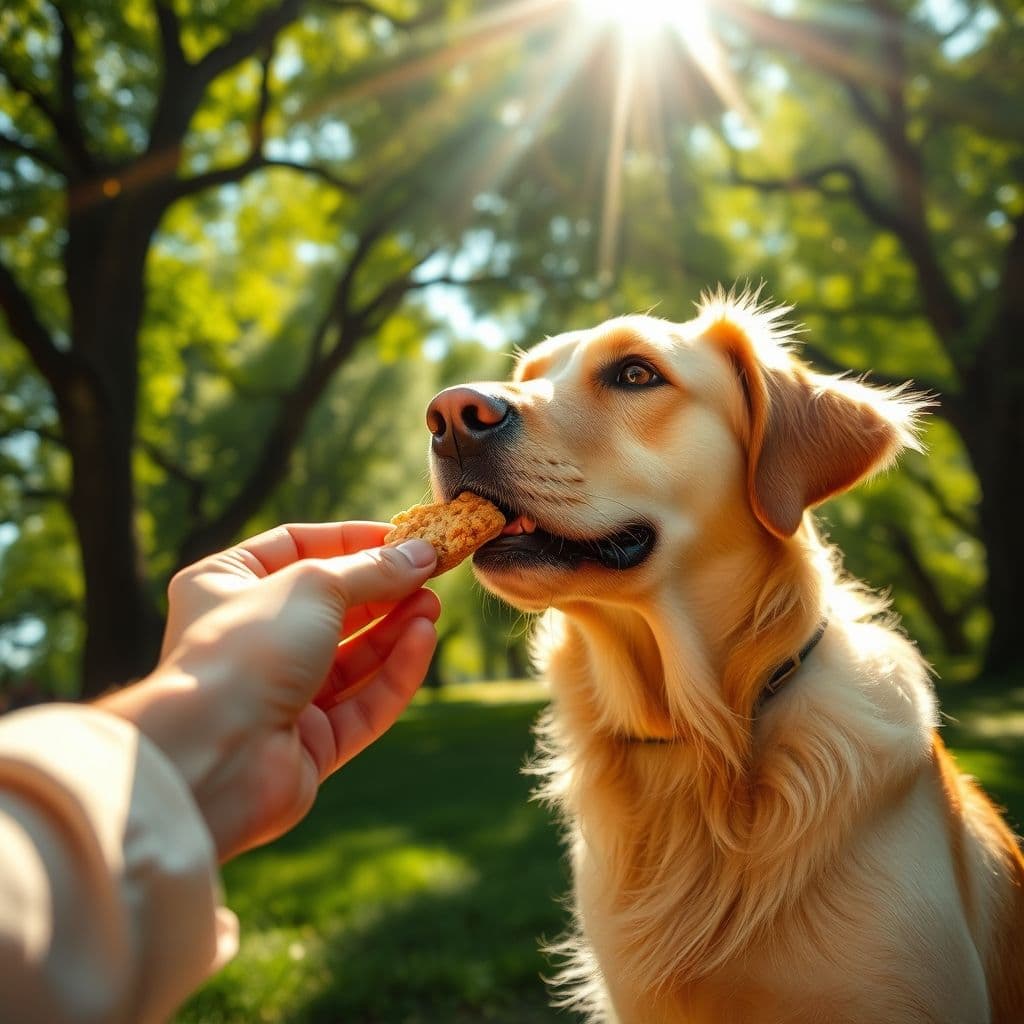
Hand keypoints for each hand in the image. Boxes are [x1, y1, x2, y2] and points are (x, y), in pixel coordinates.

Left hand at [100, 522, 438, 861]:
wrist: (215, 755)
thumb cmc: (246, 651)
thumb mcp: (314, 585)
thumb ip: (373, 569)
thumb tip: (421, 554)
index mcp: (224, 586)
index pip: (297, 547)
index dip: (352, 541)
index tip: (403, 539)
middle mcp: (248, 640)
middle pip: (331, 606)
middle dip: (384, 590)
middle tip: (431, 576)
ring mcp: (278, 696)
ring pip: (351, 658)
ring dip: (394, 630)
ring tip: (432, 608)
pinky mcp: (307, 744)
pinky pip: (361, 703)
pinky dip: (394, 672)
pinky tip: (423, 641)